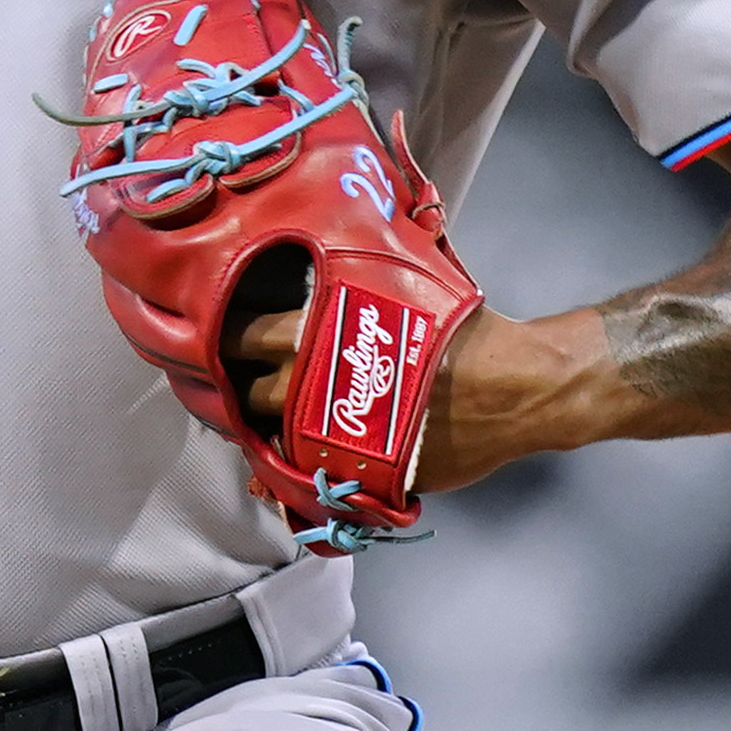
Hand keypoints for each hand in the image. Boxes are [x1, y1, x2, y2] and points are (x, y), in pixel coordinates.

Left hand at [231, 304, 601, 494]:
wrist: (517, 387)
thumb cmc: (463, 330)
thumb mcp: (408, 284)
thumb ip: (360, 280)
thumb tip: (340, 248)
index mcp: (323, 335)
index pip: (248, 334)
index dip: (226, 339)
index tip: (213, 339)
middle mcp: (321, 388)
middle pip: (254, 394)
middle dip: (238, 392)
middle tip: (231, 387)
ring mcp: (342, 438)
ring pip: (278, 443)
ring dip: (264, 435)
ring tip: (258, 425)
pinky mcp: (367, 475)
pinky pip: (317, 482)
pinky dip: (297, 478)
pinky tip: (285, 473)